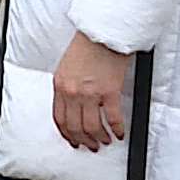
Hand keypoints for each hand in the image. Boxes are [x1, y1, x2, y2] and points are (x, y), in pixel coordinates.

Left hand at [52, 31, 130, 150]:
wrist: (102, 33)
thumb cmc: (86, 46)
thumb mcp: (66, 66)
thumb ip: (66, 86)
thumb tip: (71, 106)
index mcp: (60, 85)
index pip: (59, 118)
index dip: (67, 134)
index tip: (73, 140)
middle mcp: (72, 92)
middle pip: (75, 127)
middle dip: (83, 140)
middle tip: (91, 145)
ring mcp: (90, 93)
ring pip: (92, 127)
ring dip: (99, 138)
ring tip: (105, 141)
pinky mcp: (109, 92)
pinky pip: (113, 118)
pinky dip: (116, 129)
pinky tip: (119, 133)